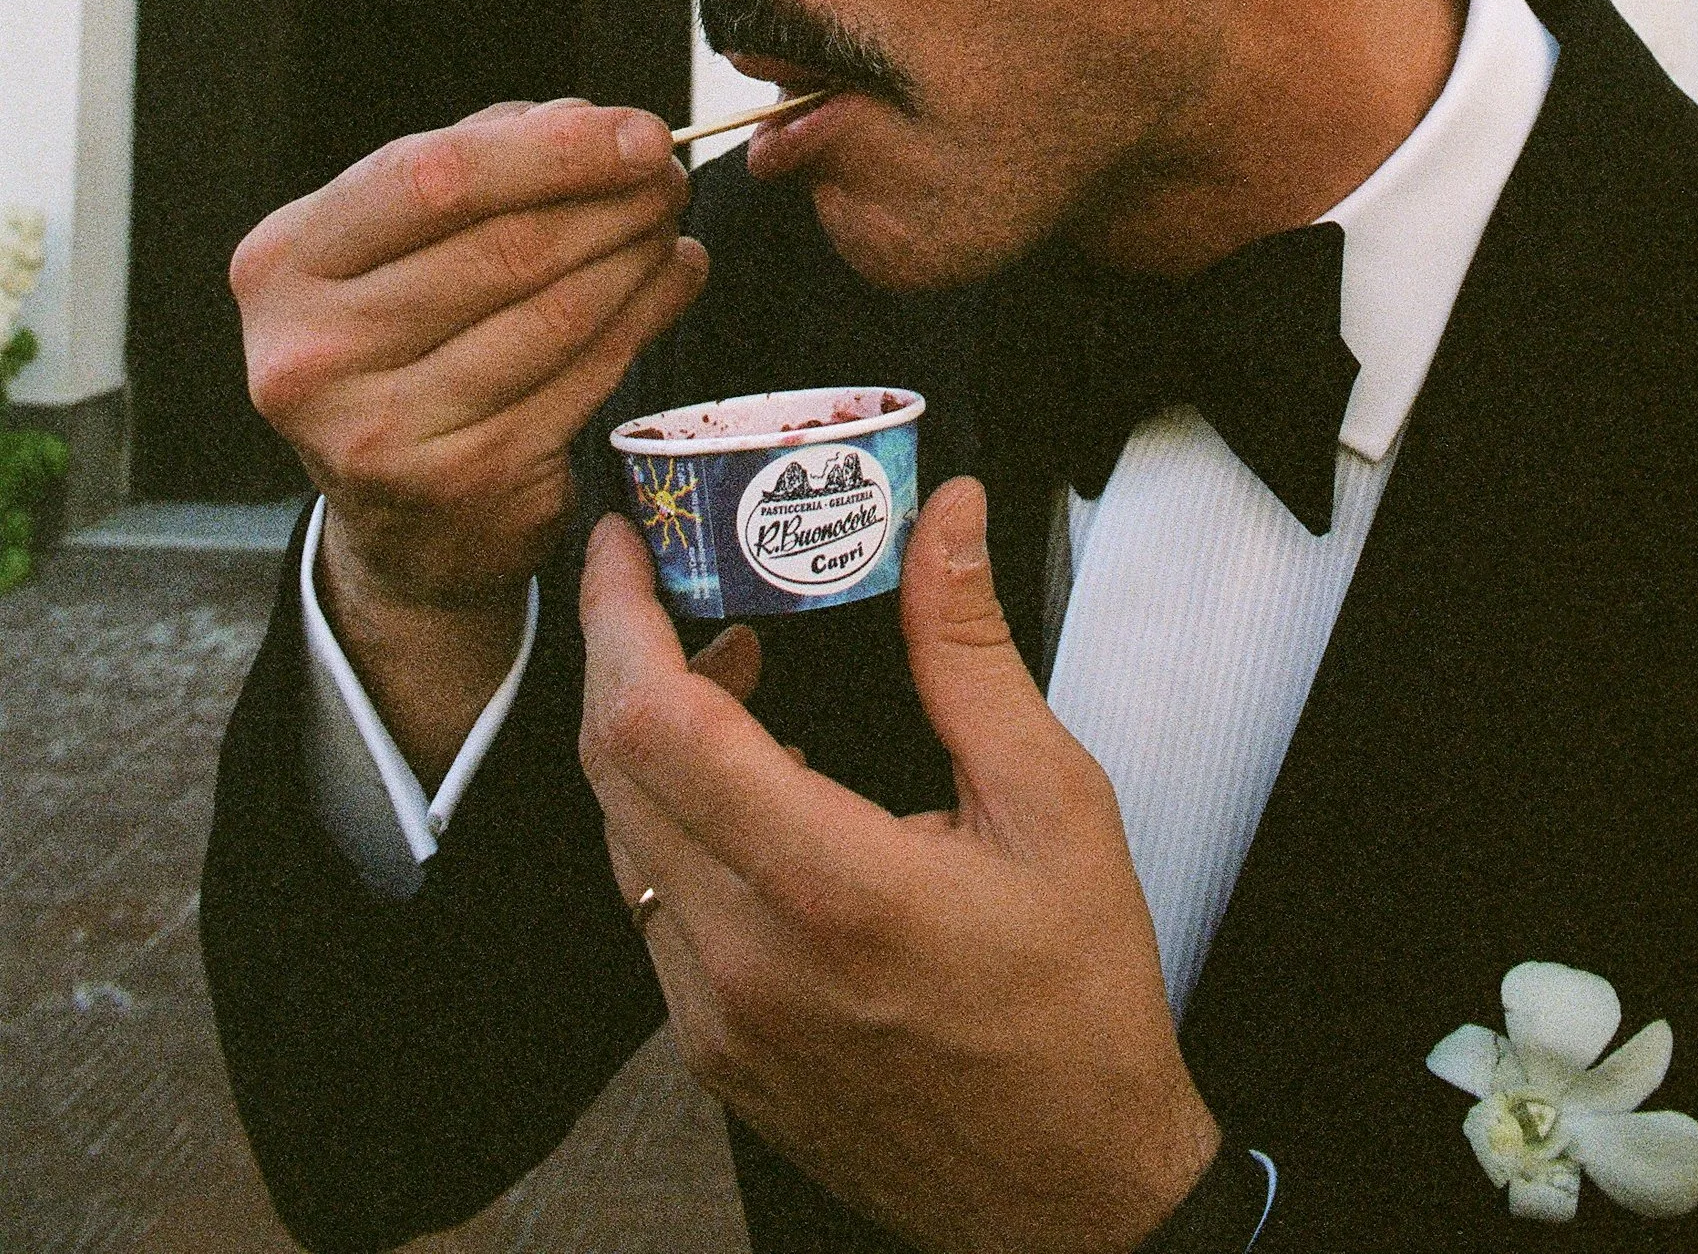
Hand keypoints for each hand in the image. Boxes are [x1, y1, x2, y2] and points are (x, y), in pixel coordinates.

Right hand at [231, 98, 701, 770]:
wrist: (398, 518)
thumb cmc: (405, 339)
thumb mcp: (397, 243)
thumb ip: (478, 163)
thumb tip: (591, 123)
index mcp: (284, 263)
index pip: (432, 178)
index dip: (553, 149)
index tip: (641, 133)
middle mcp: (314, 353)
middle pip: (505, 248)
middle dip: (613, 201)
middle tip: (670, 181)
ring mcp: (383, 431)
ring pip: (555, 314)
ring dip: (638, 258)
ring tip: (671, 229)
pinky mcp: (463, 482)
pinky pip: (583, 378)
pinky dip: (644, 319)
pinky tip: (672, 283)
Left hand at [580, 481, 1219, 1253]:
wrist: (1072, 1195)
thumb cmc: (1077, 1005)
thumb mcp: (1052, 801)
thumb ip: (970, 649)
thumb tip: (945, 520)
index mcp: (829, 888)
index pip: (655, 727)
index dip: (616, 619)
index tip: (623, 545)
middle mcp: (745, 961)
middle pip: (613, 771)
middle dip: (622, 654)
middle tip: (669, 580)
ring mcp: (716, 1020)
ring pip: (620, 838)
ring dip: (646, 737)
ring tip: (730, 670)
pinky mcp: (714, 1056)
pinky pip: (647, 908)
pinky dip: (669, 820)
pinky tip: (745, 785)